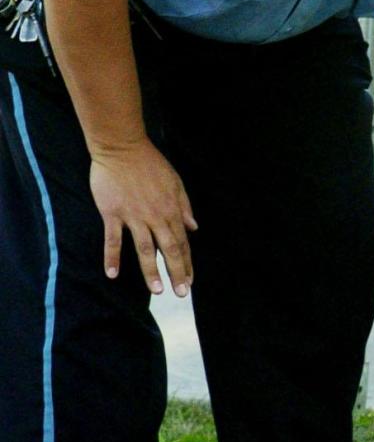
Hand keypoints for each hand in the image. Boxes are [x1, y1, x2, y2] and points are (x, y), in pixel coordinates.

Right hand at [89, 141, 196, 295]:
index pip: (182, 242)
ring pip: (145, 249)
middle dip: (176, 273)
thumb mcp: (175, 182)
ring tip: (157, 290)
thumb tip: (193, 227)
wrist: (122, 148)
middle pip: (169, 249)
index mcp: (171, 209)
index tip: (189, 281)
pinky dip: (112, 257)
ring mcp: (134, 216)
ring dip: (151, 271)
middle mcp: (155, 216)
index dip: (187, 262)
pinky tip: (112, 274)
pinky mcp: (113, 214)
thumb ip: (184, 205)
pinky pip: (114, 239)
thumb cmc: (150, 163)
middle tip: (180, 294)